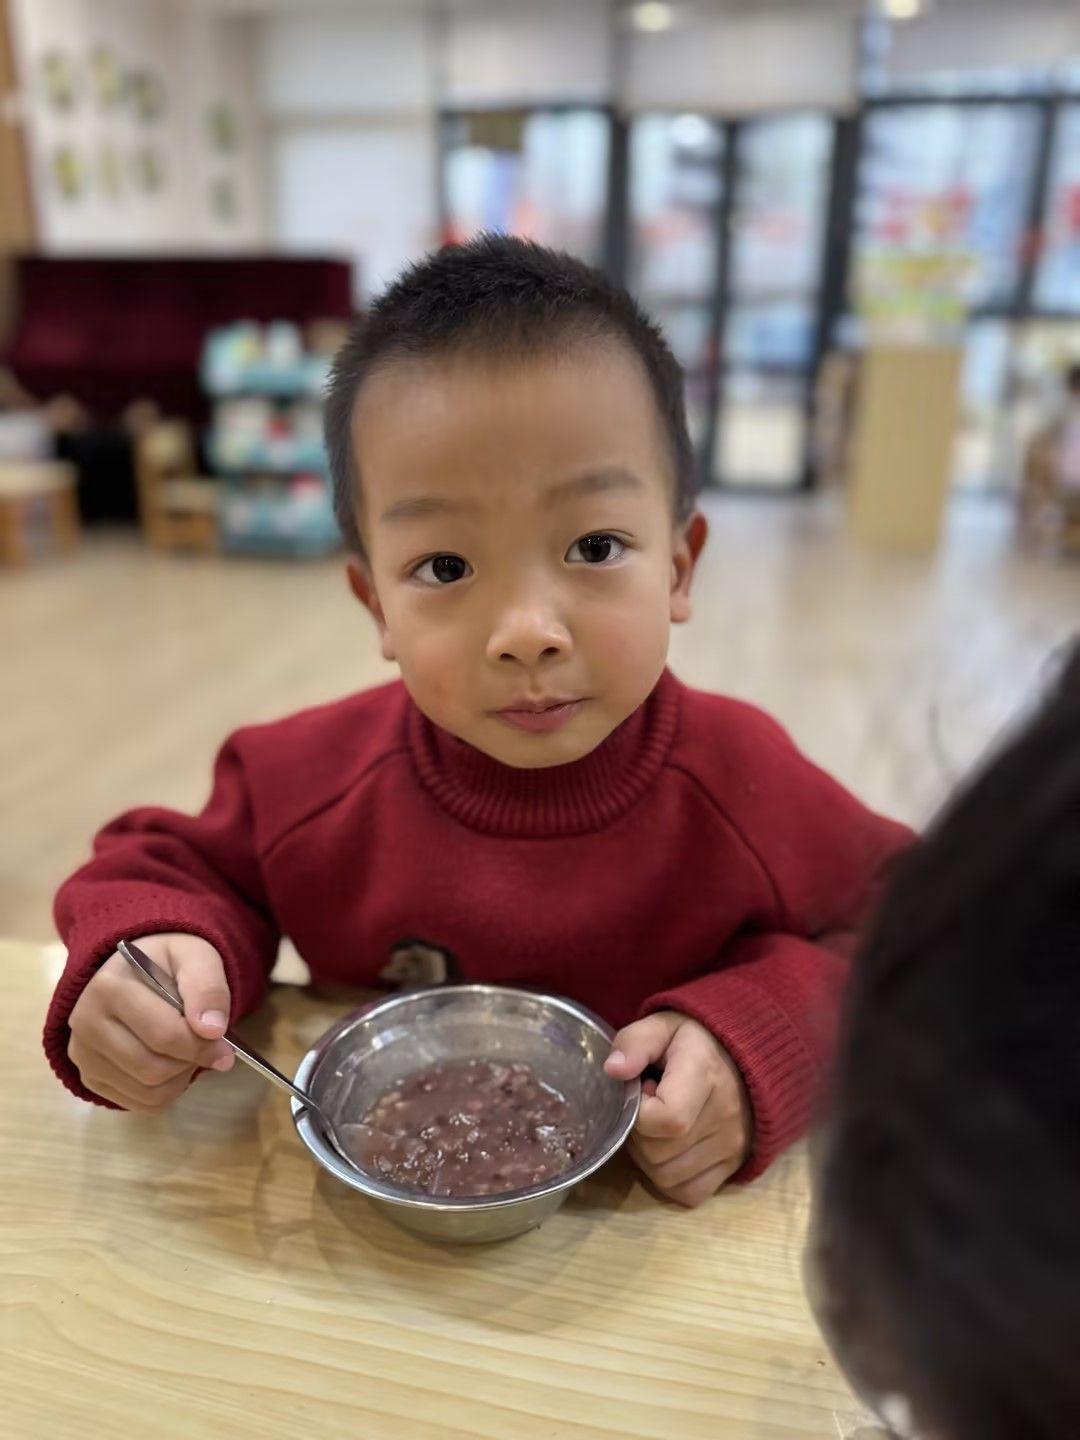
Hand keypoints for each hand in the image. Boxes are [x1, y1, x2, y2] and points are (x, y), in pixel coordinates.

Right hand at [68, 933, 233, 1110]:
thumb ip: (208, 988)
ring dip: (180, 1078)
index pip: (163, 1035)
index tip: (226, 1046)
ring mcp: (83, 1054)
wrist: (135, 969)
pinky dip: (166, 1091)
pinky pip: (139, 1103)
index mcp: (109, 988)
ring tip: (186, 1049)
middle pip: (153, 1069)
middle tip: (206, 1045)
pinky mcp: (90, 1077)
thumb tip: (213, 1030)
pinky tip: (170, 1064)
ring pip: (147, 1091)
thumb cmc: (167, 963)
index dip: (202, 1046)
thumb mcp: (196, 958)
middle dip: (190, 1061)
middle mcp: (85, 1023)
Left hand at [604, 1010, 750, 1206]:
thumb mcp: (662, 1026)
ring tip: (659, 1124)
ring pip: (667, 1177)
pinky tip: (670, 1148)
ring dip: (649, 1156)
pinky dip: (670, 1178)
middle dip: (638, 1133)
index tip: (643, 1090)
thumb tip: (612, 1070)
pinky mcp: (733, 1165)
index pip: (668, 1120)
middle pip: (658, 1153)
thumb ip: (635, 1043)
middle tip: (648, 1105)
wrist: (747, 1056)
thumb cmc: (695, 1040)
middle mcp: (724, 1116)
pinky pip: (689, 1192)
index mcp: (705, 1075)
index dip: (640, 1112)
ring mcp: (731, 1146)